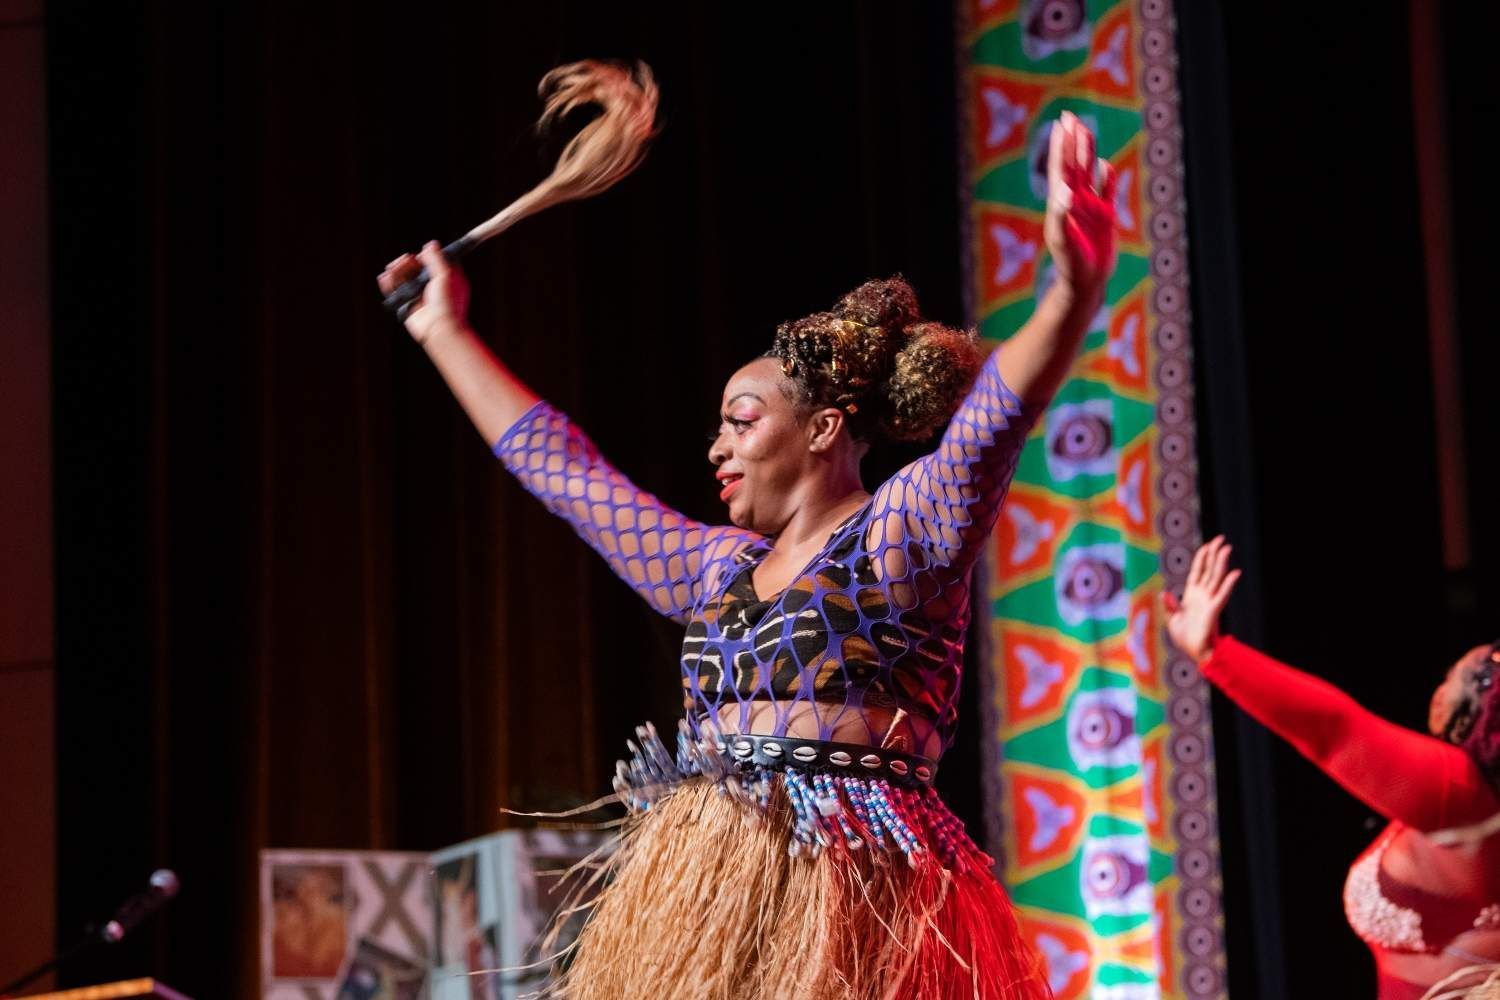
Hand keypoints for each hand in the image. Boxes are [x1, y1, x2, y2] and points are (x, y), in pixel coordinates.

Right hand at [377, 241, 470, 344]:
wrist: (439, 328)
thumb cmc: (448, 304)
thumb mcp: (445, 275)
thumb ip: (437, 259)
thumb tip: (430, 244)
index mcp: (445, 277)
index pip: (433, 260)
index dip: (425, 256)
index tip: (420, 255)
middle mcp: (431, 285)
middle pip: (414, 267)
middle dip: (406, 262)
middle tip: (404, 261)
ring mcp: (418, 294)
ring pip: (403, 277)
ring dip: (396, 270)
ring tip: (393, 271)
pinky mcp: (407, 303)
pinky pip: (395, 290)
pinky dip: (389, 283)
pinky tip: (385, 278)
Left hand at [1043, 111, 1118, 302]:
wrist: (1084, 282)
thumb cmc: (1070, 263)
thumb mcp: (1064, 240)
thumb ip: (1062, 215)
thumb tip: (1065, 191)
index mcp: (1061, 203)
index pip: (1061, 168)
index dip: (1061, 145)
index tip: (1061, 124)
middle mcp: (1073, 201)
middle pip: (1073, 164)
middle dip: (1072, 140)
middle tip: (1070, 116)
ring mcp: (1089, 208)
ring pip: (1088, 173)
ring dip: (1087, 152)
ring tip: (1085, 130)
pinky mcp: (1104, 218)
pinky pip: (1106, 192)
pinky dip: (1106, 178)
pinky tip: (1106, 165)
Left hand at [1162, 535, 1240, 661]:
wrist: (1194, 652)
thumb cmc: (1185, 637)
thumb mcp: (1173, 620)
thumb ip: (1170, 606)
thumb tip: (1165, 593)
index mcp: (1192, 595)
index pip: (1198, 571)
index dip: (1202, 558)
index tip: (1208, 545)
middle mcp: (1202, 595)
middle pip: (1209, 570)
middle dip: (1214, 554)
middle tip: (1221, 539)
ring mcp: (1209, 601)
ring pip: (1216, 578)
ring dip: (1221, 563)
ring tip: (1227, 548)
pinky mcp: (1213, 610)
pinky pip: (1222, 594)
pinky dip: (1229, 584)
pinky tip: (1235, 572)